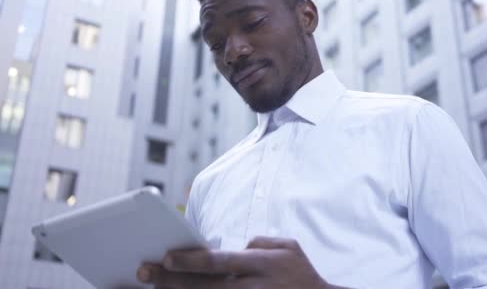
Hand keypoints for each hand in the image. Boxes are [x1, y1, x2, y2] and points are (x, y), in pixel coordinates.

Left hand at [137, 236, 344, 288]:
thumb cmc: (301, 273)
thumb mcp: (288, 247)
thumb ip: (259, 242)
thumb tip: (233, 247)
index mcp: (259, 265)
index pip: (218, 262)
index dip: (190, 260)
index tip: (167, 257)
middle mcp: (251, 288)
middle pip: (203, 287)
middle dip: (171, 280)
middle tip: (145, 272)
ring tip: (154, 288)